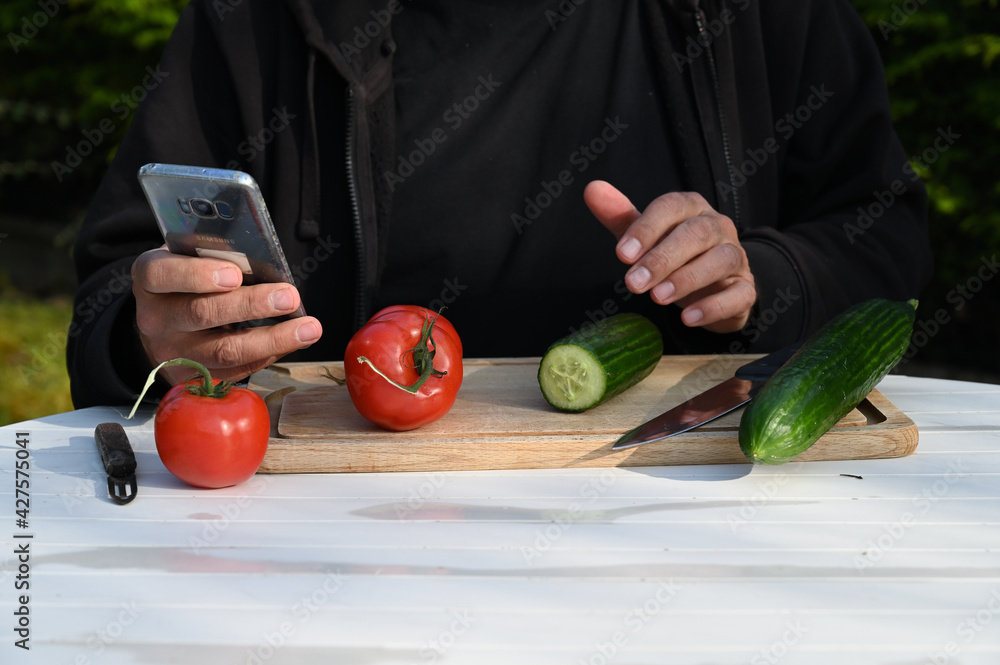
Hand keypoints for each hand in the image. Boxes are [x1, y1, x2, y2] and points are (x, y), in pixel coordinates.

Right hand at [131, 247, 322, 385]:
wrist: (165, 321)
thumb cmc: (189, 278)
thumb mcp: (190, 258)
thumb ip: (215, 256)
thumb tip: (267, 266)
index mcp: (149, 278)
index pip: (162, 275)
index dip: (197, 275)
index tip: (235, 274)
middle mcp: (155, 318)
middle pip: (201, 314)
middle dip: (250, 305)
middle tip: (289, 297)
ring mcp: (172, 353)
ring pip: (223, 350)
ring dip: (272, 339)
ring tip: (308, 328)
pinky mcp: (192, 377)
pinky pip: (236, 370)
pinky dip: (270, 354)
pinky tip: (295, 340)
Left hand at [584, 181, 755, 332]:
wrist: (714, 286)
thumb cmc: (675, 255)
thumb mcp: (645, 236)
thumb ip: (621, 217)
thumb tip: (592, 189)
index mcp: (691, 209)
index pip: (670, 208)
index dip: (646, 229)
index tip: (622, 254)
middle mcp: (718, 227)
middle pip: (696, 233)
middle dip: (662, 258)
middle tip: (633, 283)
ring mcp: (736, 257)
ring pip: (720, 260)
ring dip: (687, 279)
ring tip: (657, 298)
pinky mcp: (745, 289)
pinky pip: (738, 294)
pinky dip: (713, 306)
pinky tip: (688, 317)